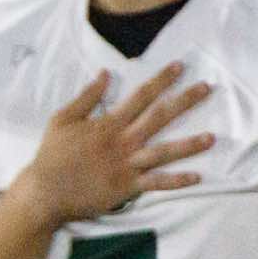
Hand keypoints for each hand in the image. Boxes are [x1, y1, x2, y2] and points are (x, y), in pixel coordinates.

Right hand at [11, 64, 212, 227]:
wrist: (45, 191)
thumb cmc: (53, 154)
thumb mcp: (63, 119)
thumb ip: (87, 97)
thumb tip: (106, 73)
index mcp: (108, 123)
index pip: (141, 96)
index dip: (161, 80)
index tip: (180, 67)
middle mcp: (122, 141)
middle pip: (159, 117)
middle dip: (184, 101)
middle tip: (207, 89)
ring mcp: (127, 165)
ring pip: (163, 152)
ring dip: (189, 145)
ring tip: (212, 138)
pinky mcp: (127, 187)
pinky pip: (156, 183)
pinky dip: (176, 181)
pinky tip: (197, 177)